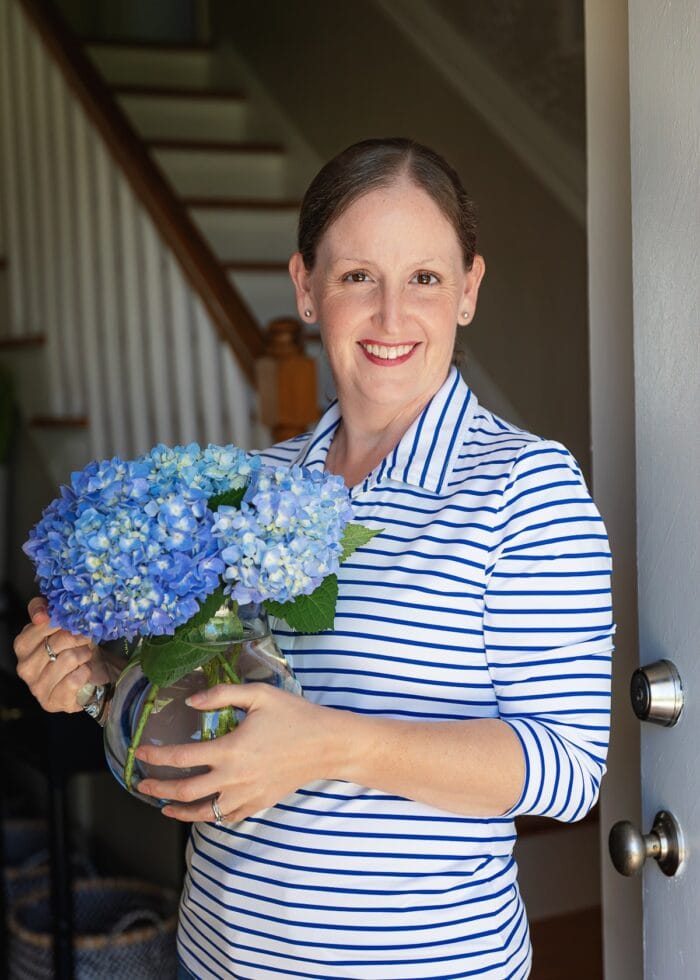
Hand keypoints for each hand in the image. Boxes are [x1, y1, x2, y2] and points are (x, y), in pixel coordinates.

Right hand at [13, 597, 112, 712]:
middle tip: (85, 639)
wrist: (95, 675)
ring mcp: (37, 687)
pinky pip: (75, 679)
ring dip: (84, 655)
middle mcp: (24, 667)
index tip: (74, 621)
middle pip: (59, 641)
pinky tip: (84, 672)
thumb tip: (41, 614)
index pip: (41, 623)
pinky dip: (85, 672)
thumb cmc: (76, 647)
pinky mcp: (52, 702)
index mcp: (22, 645)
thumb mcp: (63, 624)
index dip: (63, 620)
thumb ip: (47, 610)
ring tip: (84, 656)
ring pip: (69, 659)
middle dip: (79, 638)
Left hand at [135, 683, 337, 822]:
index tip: (140, 753)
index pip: (182, 757)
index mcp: (230, 749)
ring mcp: (246, 795)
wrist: (327, 744)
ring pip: (203, 813)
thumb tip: (190, 703)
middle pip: (185, 791)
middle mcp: (234, 778)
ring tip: (164, 806)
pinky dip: (209, 817)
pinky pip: (227, 818)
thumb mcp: (259, 695)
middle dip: (158, 788)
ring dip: (179, 810)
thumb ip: (221, 695)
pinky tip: (202, 811)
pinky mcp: (259, 804)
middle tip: (141, 783)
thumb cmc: (294, 715)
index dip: (156, 756)